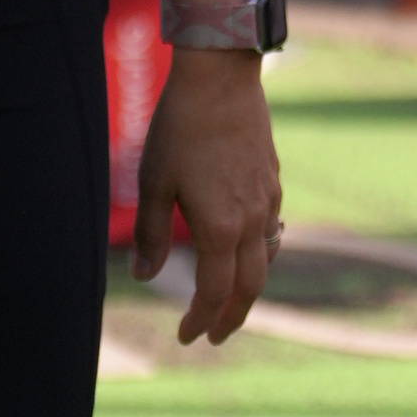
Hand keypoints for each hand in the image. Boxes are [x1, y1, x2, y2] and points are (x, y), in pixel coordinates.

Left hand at [133, 49, 283, 345]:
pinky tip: (245, 248)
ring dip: (247, 286)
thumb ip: (149, 234)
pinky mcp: (272, 180)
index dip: (200, 319)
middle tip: (213, 335)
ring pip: (264, 259)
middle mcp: (251, 221)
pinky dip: (259, 252)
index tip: (187, 337)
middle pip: (250, 287)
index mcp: (219, 227)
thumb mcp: (153, 182)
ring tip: (228, 299)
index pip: (214, 292)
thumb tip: (143, 277)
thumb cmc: (179, 129)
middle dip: (232, 318)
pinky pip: (271, 230)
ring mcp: (267, 200)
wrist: (221, 79)